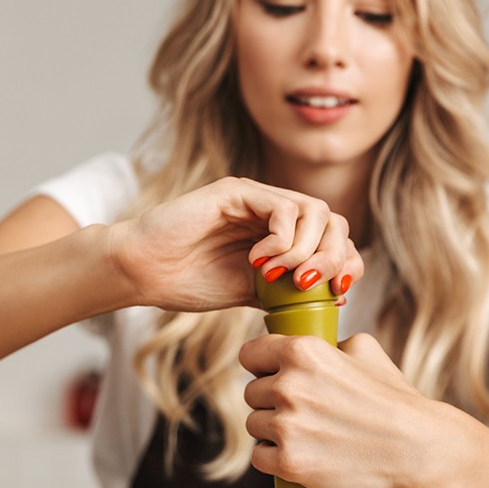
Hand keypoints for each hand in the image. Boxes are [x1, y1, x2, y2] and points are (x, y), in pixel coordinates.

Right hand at [107, 177, 363, 310]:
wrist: (142, 272)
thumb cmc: (186, 282)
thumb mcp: (250, 295)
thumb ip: (288, 292)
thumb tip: (337, 295)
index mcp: (280, 235)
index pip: (335, 238)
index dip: (347, 262)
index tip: (339, 291)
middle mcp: (273, 212)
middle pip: (334, 221)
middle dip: (333, 258)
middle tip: (309, 286)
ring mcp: (256, 199)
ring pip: (316, 211)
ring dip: (308, 250)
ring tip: (281, 278)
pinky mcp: (238, 192)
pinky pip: (284, 209)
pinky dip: (283, 240)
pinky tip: (259, 263)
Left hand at [239, 332, 438, 487]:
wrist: (417, 446)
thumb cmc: (394, 398)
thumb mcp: (365, 350)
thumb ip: (331, 341)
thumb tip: (313, 343)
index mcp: (302, 352)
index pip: (250, 354)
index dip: (258, 365)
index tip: (266, 374)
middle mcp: (289, 386)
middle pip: (251, 393)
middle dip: (268, 400)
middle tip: (296, 410)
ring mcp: (287, 426)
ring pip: (254, 425)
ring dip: (269, 430)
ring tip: (298, 433)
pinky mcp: (289, 462)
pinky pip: (259, 456)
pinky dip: (271, 458)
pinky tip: (288, 454)